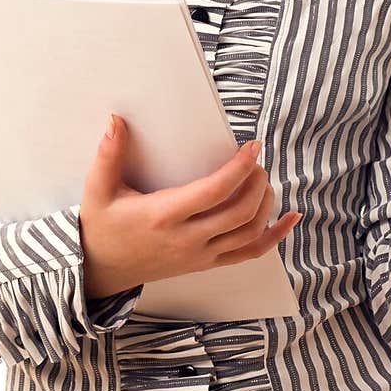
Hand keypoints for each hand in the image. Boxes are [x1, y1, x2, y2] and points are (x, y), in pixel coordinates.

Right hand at [77, 116, 301, 299]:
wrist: (102, 270)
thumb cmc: (103, 226)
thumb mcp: (98, 190)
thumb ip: (108, 154)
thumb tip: (116, 120)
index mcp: (163, 216)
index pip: (213, 192)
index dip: (239, 168)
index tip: (253, 146)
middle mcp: (186, 239)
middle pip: (240, 213)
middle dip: (257, 182)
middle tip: (257, 160)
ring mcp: (200, 255)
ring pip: (250, 234)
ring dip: (266, 204)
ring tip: (262, 179)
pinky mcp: (207, 264)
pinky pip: (250, 253)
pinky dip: (276, 236)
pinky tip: (292, 218)